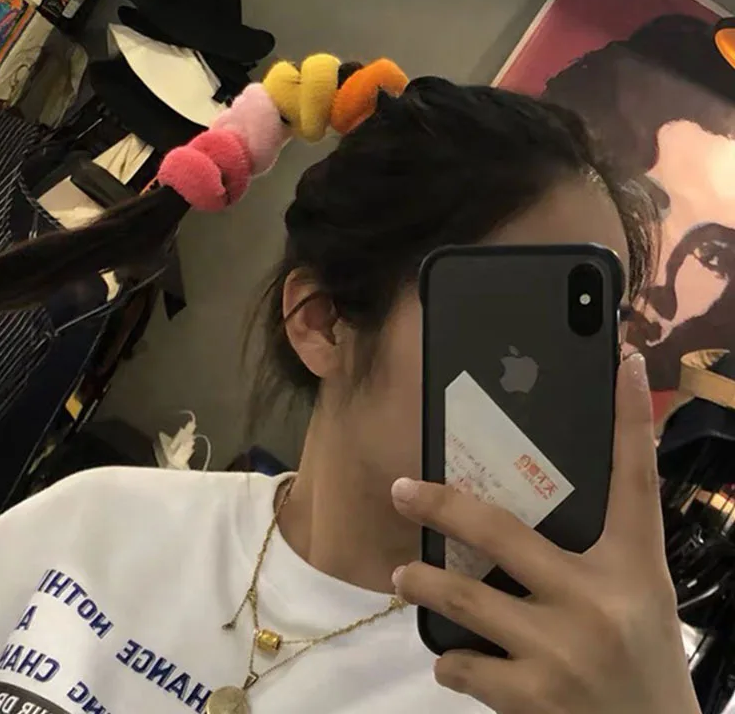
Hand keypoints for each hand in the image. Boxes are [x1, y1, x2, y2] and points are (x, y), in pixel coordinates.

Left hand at [391, 353, 698, 713]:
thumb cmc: (643, 664)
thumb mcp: (638, 598)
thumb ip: (599, 554)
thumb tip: (544, 508)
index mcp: (631, 567)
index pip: (634, 481)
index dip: (631, 419)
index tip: (626, 364)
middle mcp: (596, 600)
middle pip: (501, 531)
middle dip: (441, 507)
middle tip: (400, 490)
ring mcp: (561, 651)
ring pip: (465, 601)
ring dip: (424, 586)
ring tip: (402, 578)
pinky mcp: (533, 699)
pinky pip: (466, 667)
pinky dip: (451, 664)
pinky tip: (452, 661)